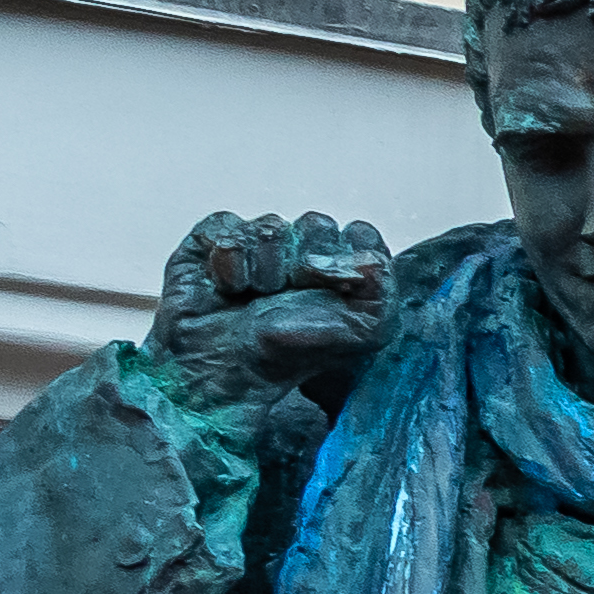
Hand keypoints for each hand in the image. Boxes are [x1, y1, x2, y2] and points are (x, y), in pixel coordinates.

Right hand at [144, 210, 393, 455]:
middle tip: (292, 295)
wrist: (223, 370)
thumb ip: (381, 293)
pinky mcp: (212, 240)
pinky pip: (227, 227)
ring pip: (272, 227)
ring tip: (258, 298)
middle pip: (317, 224)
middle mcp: (301, 251)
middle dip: (307, 265)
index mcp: (342, 269)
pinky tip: (229, 288)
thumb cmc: (288, 354)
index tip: (337, 290)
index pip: (361, 235)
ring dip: (267, 269)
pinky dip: (230, 262)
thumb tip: (370, 258)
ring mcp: (258, 243)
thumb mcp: (358, 334)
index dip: (348, 259)